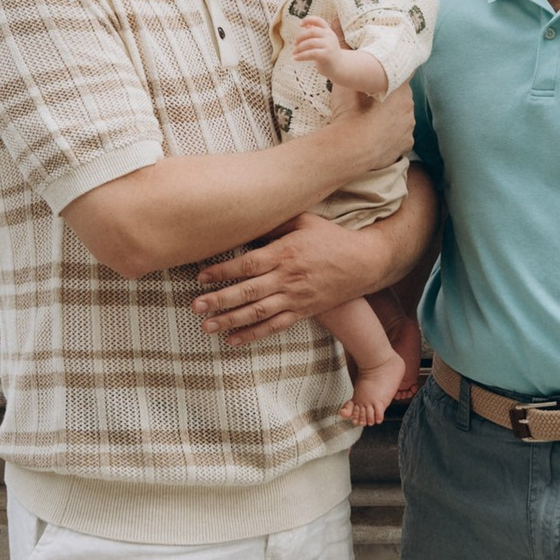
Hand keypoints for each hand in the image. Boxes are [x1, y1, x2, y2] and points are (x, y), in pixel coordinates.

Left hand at [197, 215, 389, 340]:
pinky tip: (232, 340)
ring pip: (258, 313)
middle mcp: (287, 278)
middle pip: (248, 291)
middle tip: (195, 307)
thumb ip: (275, 222)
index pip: (247, 264)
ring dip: (230, 321)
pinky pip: (275, 326)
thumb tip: (247, 219)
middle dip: (219, 300)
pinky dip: (252, 335)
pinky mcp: (302, 312)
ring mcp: (295, 298)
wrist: (363, 263)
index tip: (200, 277)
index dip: (222, 271)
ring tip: (206, 327)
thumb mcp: (305, 220)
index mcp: (285, 253)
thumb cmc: (331, 238)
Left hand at [291, 15, 339, 66]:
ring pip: (310, 42)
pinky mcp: (326, 55)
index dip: (308, 20)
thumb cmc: (327, 54)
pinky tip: (296, 58)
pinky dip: (301, 55)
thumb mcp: (323, 41)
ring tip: (294, 52)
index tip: (300, 25)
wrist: (339, 67)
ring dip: (299, 47)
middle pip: (312, 31)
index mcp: (328, 31)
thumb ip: (315, 34)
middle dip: (300, 37)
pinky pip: (311, 53)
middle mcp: (330, 36)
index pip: (319, 21)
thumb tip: (305, 26)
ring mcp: (329, 45)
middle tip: (294, 44)